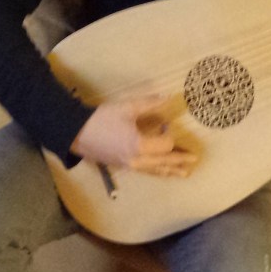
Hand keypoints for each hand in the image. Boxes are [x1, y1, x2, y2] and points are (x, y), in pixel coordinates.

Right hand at [70, 95, 197, 176]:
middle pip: (164, 163)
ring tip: (185, 173)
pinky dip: (158, 172)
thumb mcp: (126, 108)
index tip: (165, 124)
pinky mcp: (123, 166)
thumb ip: (149, 103)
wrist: (76, 133)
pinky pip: (146, 172)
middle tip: (194, 159)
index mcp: (139, 146)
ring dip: (171, 170)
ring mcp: (130, 166)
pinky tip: (161, 171)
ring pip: (156, 171)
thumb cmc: (101, 119)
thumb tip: (168, 98)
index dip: (169, 133)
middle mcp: (137, 160)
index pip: (165, 144)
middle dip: (180, 160)